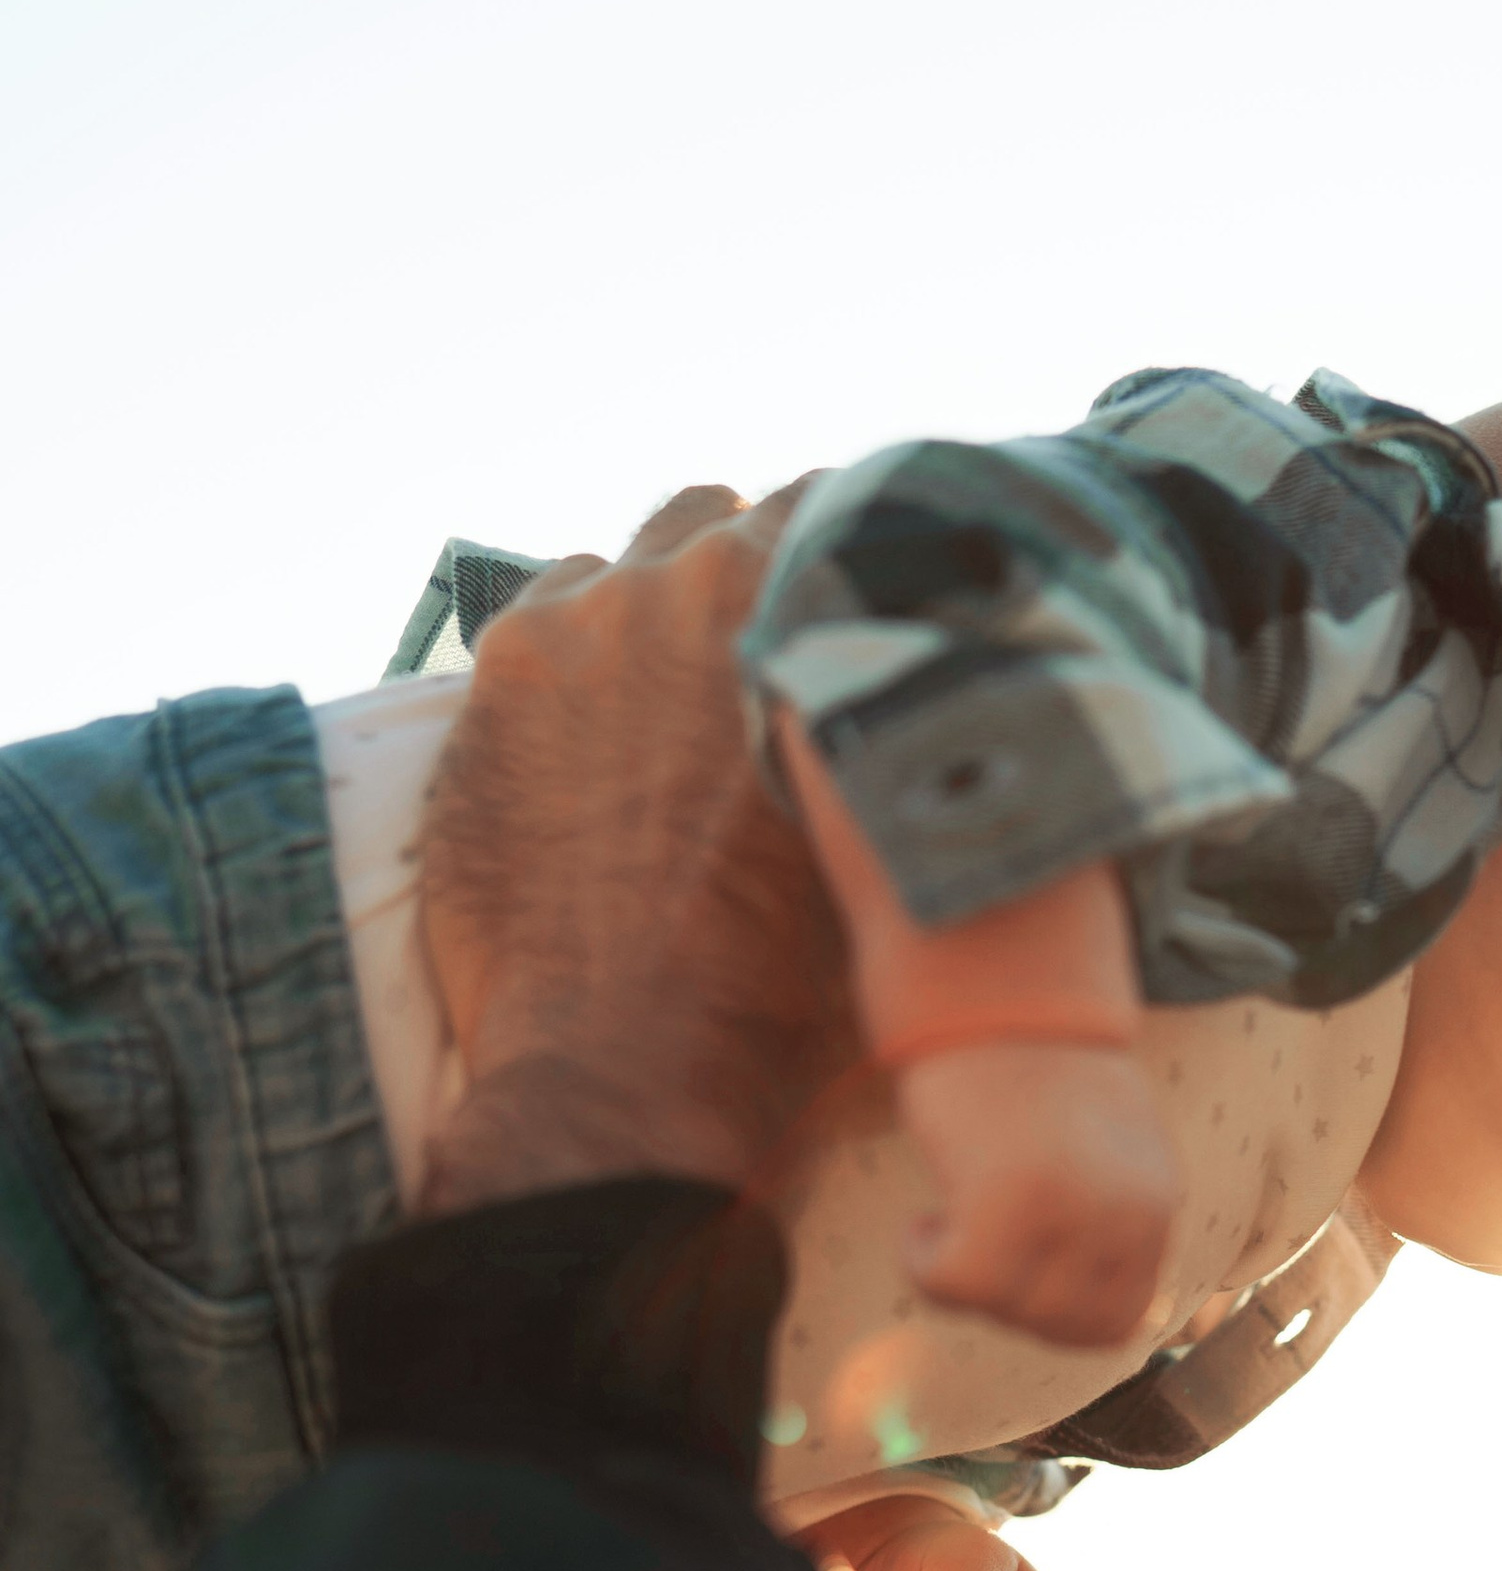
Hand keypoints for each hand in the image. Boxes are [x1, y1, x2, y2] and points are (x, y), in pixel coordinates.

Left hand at [418, 481, 854, 1213]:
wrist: (630, 1063)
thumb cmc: (784, 980)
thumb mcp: (886, 835)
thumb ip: (896, 727)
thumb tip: (934, 690)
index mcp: (800, 609)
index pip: (836, 508)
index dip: (848, 550)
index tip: (853, 594)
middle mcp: (686, 584)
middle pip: (722, 522)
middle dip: (744, 577)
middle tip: (759, 665)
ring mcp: (578, 625)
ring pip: (626, 566)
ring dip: (653, 613)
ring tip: (669, 709)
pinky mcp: (498, 681)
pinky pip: (547, 620)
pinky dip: (576, 658)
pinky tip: (595, 739)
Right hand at [900, 1042, 1179, 1346]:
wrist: (995, 980)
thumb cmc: (1033, 1062)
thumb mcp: (1106, 1148)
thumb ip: (1108, 1219)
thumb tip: (1089, 1307)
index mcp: (1156, 1202)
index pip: (1120, 1321)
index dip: (1056, 1316)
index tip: (1016, 1274)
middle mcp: (1125, 1214)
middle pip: (1063, 1327)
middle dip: (1009, 1304)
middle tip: (972, 1244)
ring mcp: (1070, 1211)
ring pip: (1009, 1312)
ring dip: (965, 1281)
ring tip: (946, 1218)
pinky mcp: (1005, 1201)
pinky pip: (955, 1286)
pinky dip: (924, 1265)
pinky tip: (922, 1218)